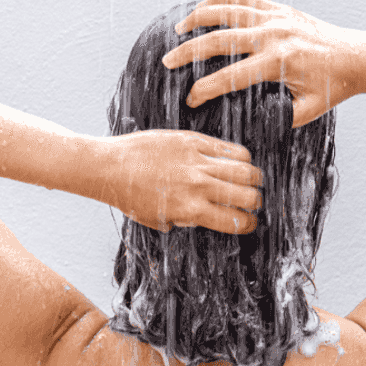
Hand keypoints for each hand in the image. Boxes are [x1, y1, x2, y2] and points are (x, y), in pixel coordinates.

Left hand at [101, 129, 262, 233]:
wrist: (110, 167)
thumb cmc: (130, 196)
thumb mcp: (158, 218)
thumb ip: (185, 220)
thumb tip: (207, 218)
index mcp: (190, 210)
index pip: (234, 221)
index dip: (248, 224)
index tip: (250, 222)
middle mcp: (197, 186)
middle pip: (247, 195)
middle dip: (255, 201)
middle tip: (253, 201)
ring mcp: (196, 162)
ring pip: (244, 170)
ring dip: (253, 178)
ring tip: (251, 180)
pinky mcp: (192, 141)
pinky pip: (228, 148)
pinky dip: (240, 156)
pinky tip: (239, 160)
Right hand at [161, 0, 365, 126]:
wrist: (358, 55)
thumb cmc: (333, 86)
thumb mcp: (308, 111)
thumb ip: (279, 119)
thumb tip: (250, 125)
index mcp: (279, 63)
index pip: (231, 76)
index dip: (206, 89)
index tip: (190, 98)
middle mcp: (273, 35)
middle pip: (219, 39)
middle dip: (189, 52)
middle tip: (168, 62)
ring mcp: (275, 17)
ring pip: (226, 11)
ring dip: (198, 18)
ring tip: (178, 31)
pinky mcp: (279, 8)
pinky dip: (219, 0)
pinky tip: (203, 8)